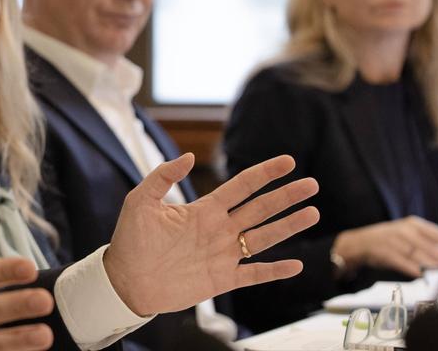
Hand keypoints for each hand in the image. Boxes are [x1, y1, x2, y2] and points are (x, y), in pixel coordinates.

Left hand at [103, 153, 319, 316]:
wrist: (125, 280)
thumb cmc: (130, 241)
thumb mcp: (141, 201)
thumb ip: (163, 176)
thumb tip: (190, 156)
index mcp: (204, 210)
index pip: (241, 186)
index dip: (265, 173)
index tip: (287, 161)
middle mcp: (219, 230)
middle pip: (260, 209)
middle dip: (286, 196)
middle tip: (311, 184)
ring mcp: (223, 255)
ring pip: (264, 237)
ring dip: (289, 226)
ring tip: (312, 212)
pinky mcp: (221, 280)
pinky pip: (254, 274)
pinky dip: (275, 271)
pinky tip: (295, 264)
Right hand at [333, 216, 437, 277]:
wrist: (359, 243)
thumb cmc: (388, 240)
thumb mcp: (406, 233)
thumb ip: (425, 241)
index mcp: (411, 223)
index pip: (435, 232)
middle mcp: (403, 230)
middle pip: (428, 244)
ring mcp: (393, 241)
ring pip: (417, 254)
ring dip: (432, 264)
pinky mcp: (385, 253)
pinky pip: (402, 262)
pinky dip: (413, 269)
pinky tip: (422, 275)